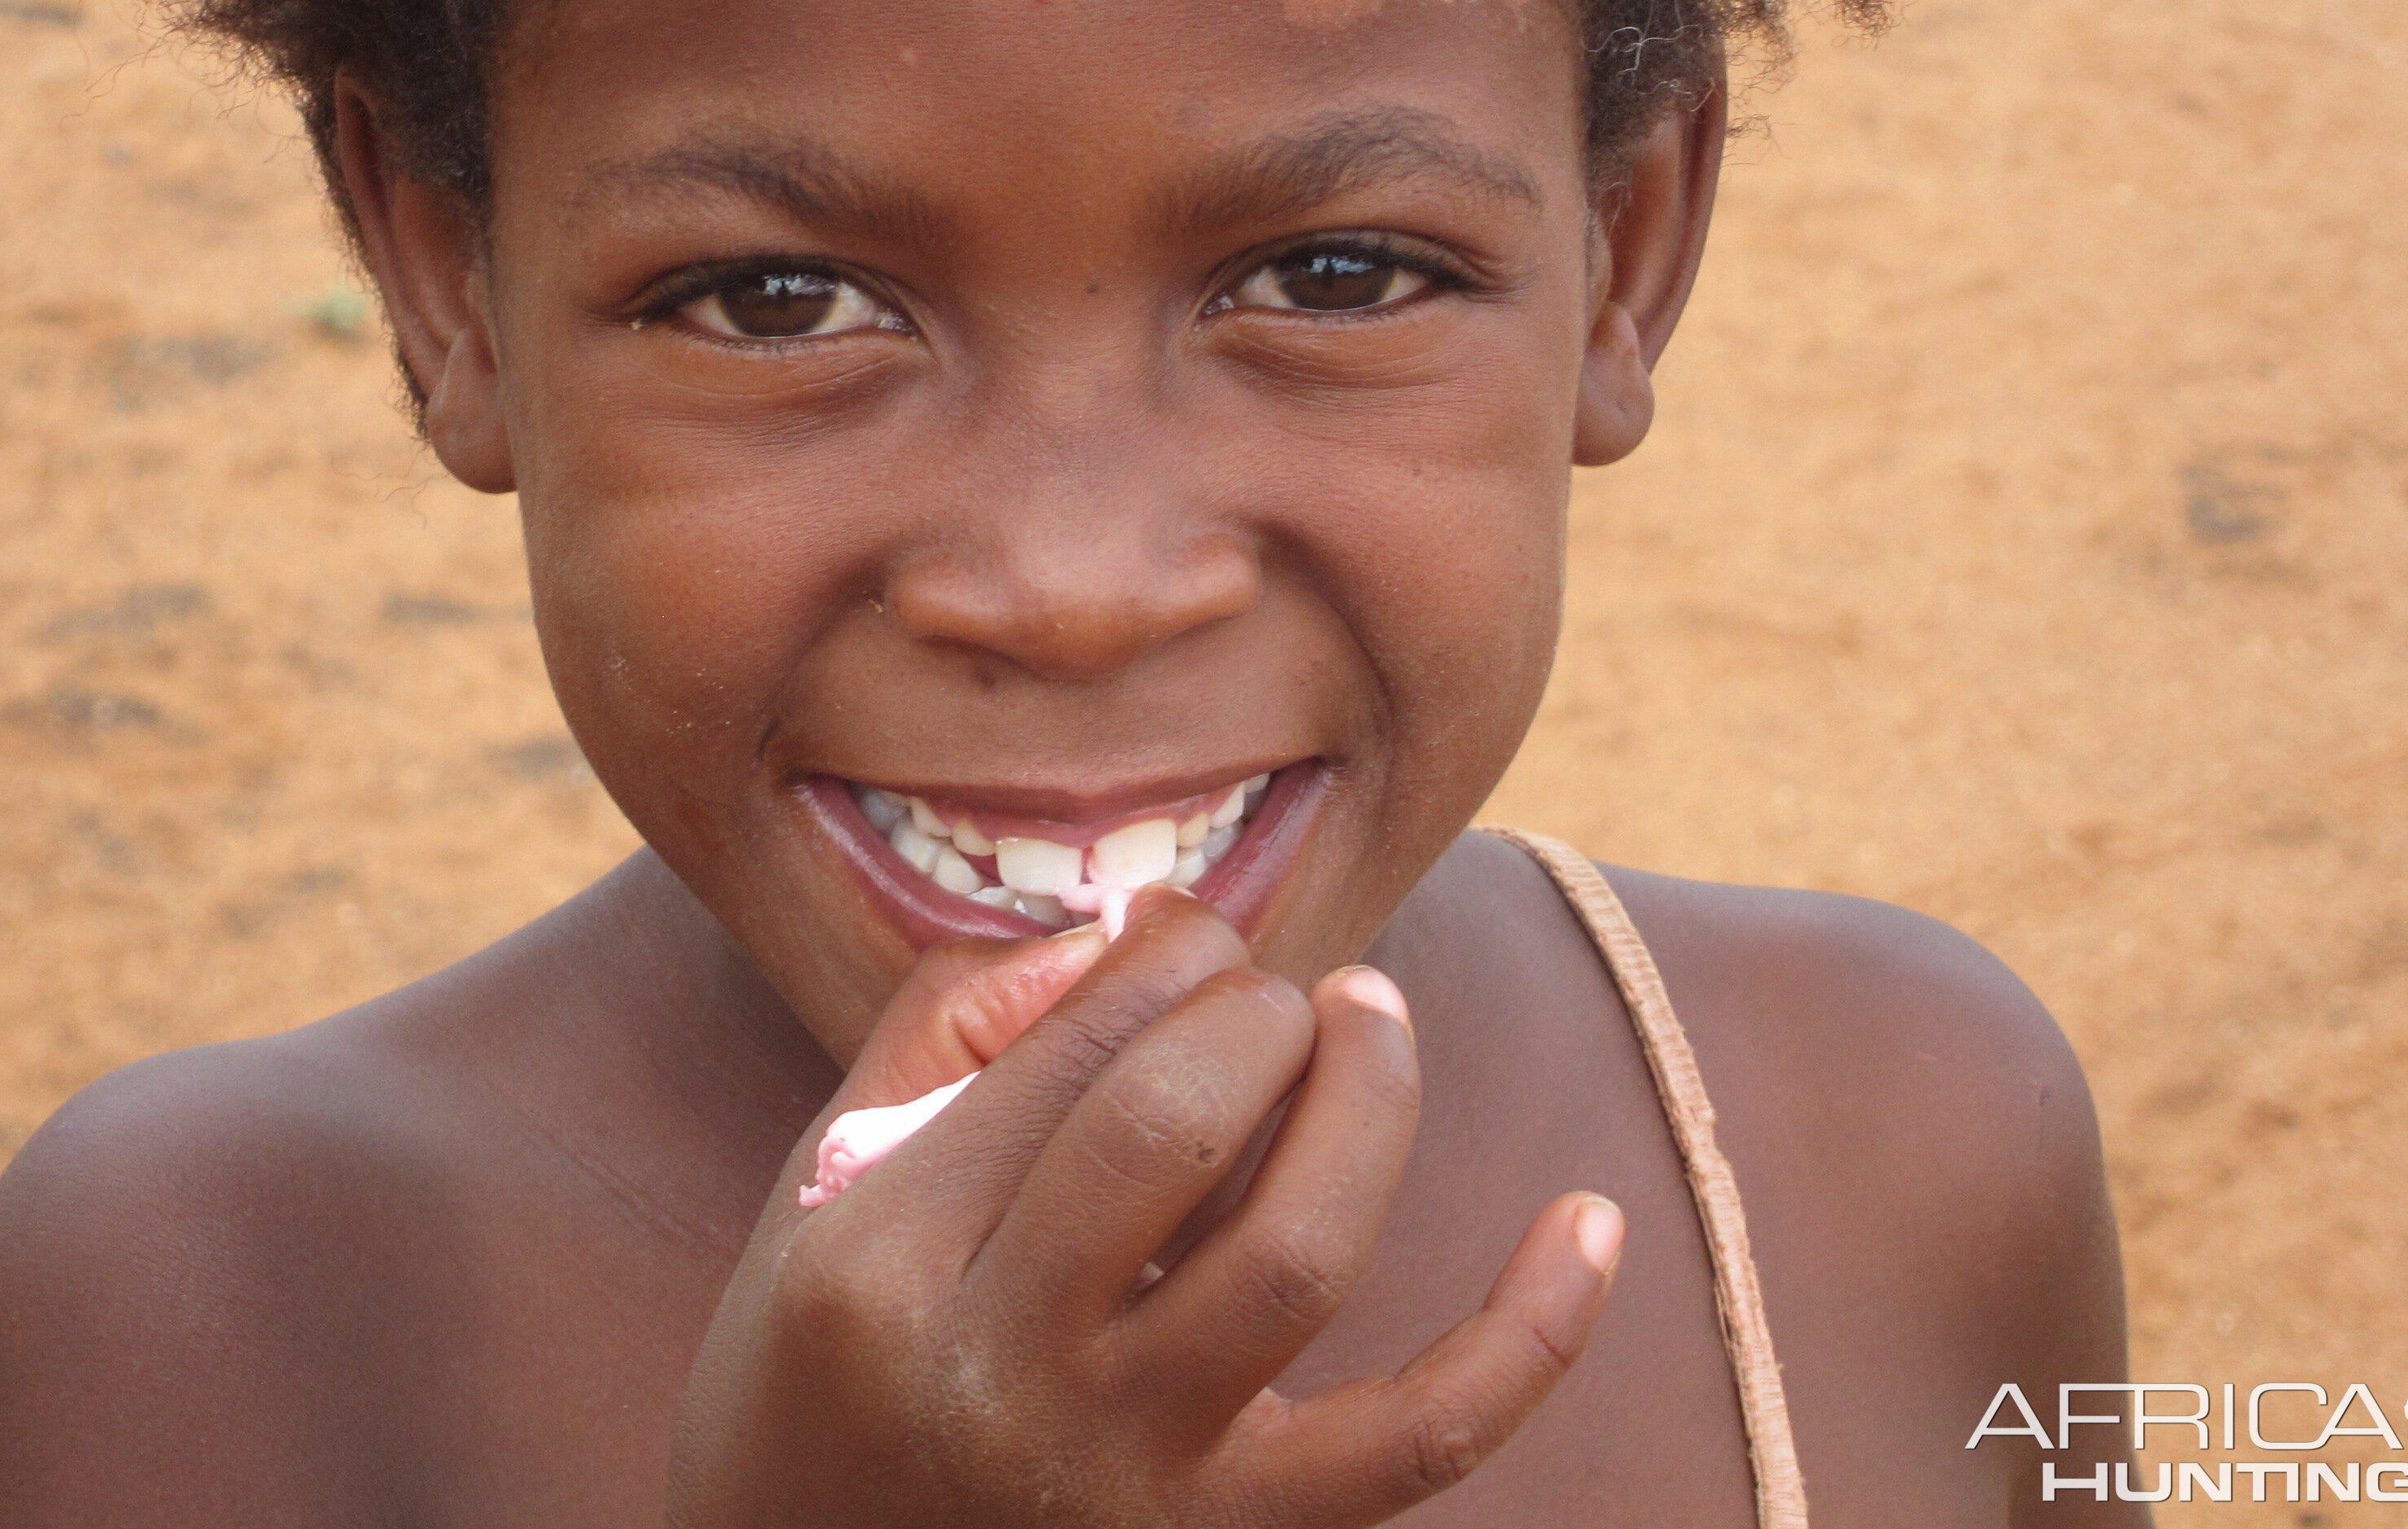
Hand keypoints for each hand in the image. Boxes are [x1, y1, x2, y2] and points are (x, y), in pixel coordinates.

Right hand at [666, 889, 1622, 1528]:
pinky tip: (1590, 1218)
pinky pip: (1418, 1442)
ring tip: (1371, 1016)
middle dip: (1255, 1011)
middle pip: (1174, 1125)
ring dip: (1366, 1099)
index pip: (1069, 1053)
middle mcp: (1002, 1376)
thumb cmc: (817, 1380)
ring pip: (1296, 1254)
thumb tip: (1126, 933)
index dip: (1170, 956)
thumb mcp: (824, 1194)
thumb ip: (946, 1033)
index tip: (1196, 942)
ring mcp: (1126, 1479)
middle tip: (1273, 996)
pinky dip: (1530, 1335)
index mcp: (881, 1268)